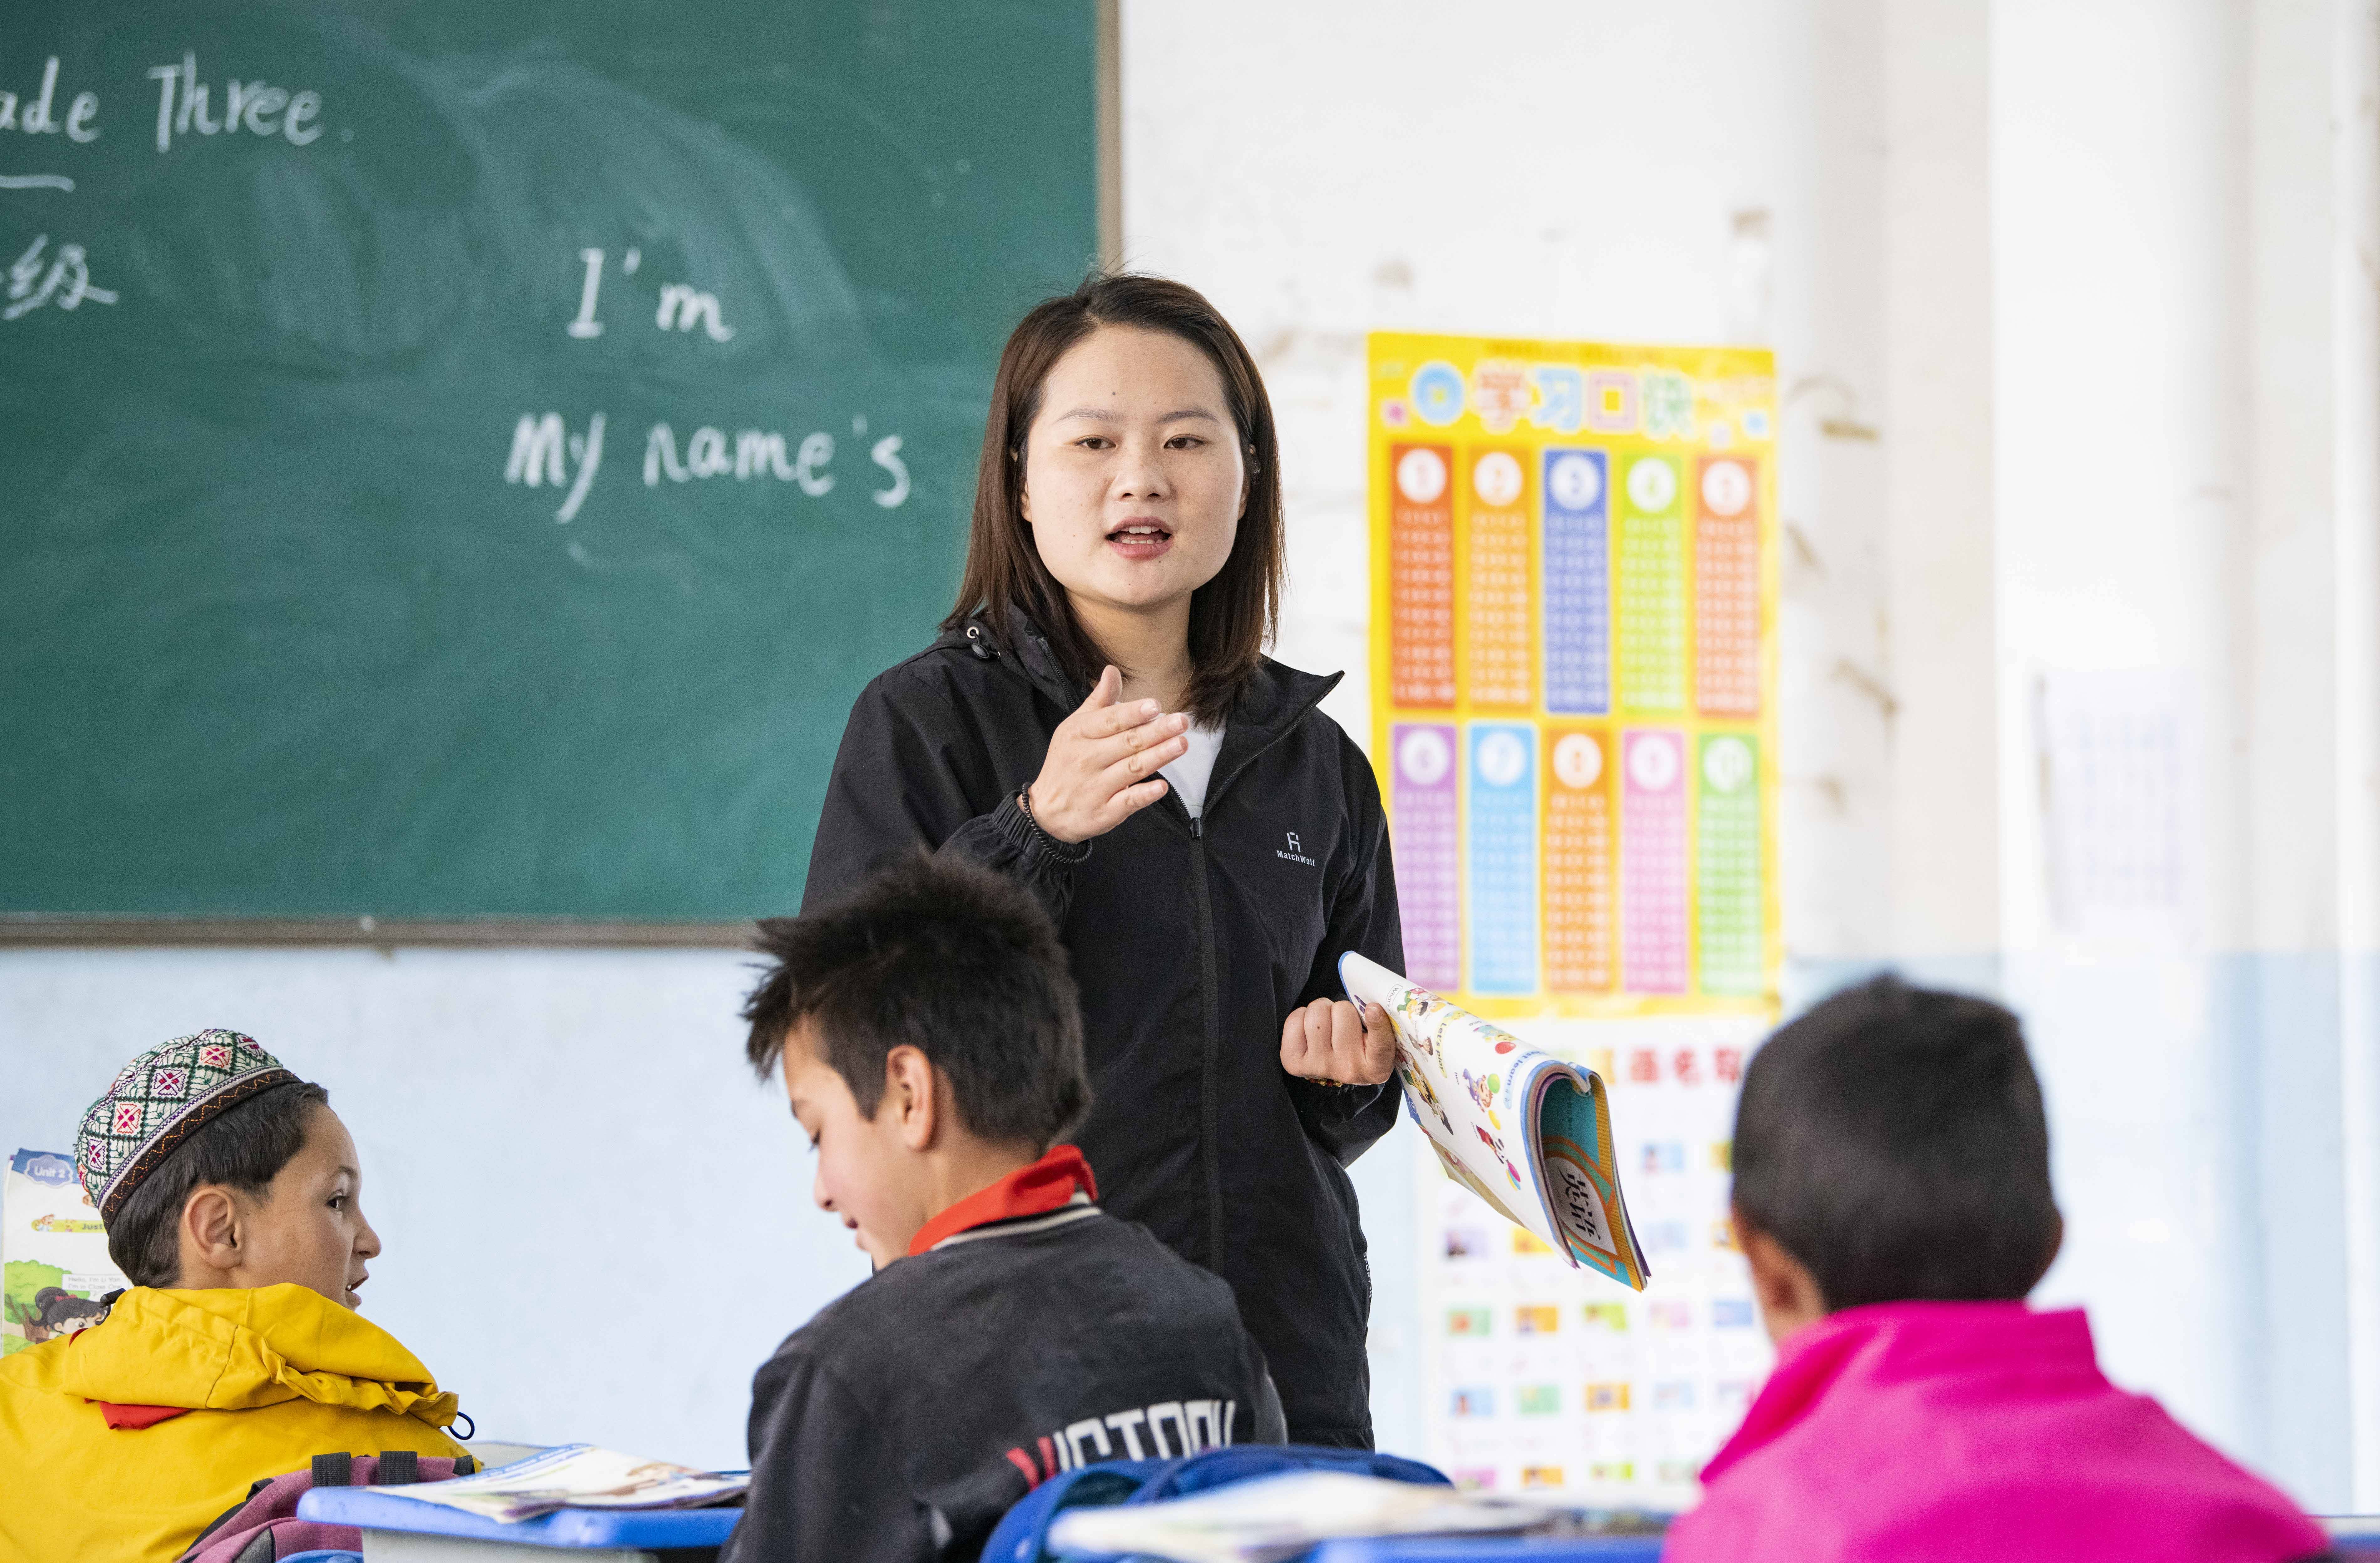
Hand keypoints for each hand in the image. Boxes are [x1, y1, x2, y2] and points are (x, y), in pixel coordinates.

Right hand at [1024, 666, 1188, 843]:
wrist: (1046, 811)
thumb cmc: (1067, 762)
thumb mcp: (1075, 728)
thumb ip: (1099, 702)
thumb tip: (1112, 670)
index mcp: (1079, 734)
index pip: (1110, 721)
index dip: (1133, 713)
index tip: (1155, 706)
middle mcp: (1087, 759)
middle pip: (1127, 742)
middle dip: (1156, 731)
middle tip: (1182, 721)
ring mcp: (1096, 787)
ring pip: (1132, 769)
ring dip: (1158, 756)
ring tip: (1181, 744)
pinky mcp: (1104, 812)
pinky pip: (1127, 801)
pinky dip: (1144, 794)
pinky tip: (1162, 786)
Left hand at [1279, 997, 1398, 1085]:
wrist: (1335, 1068)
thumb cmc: (1357, 1046)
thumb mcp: (1376, 1039)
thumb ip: (1377, 1023)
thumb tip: (1371, 1007)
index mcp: (1376, 1068)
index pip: (1380, 1045)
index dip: (1377, 1023)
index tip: (1373, 1008)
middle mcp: (1348, 1071)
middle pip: (1343, 1012)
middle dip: (1342, 1009)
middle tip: (1343, 1020)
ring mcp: (1320, 1067)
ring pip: (1317, 1013)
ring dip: (1322, 1011)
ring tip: (1327, 1023)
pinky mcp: (1295, 1063)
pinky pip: (1295, 1020)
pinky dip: (1301, 1016)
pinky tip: (1309, 1027)